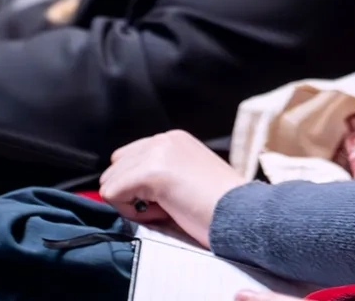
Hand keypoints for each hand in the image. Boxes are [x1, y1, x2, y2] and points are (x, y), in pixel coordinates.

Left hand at [99, 130, 247, 245]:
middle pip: (116, 166)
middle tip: (162, 205)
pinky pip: (112, 193)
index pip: (129, 157)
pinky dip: (129, 210)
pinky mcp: (151, 171)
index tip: (166, 198)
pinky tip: (159, 212)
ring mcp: (157, 153)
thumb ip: (160, 173)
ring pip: (111, 180)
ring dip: (130, 201)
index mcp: (174, 140)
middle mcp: (164, 139)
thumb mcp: (188, 177)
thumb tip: (128, 188)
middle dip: (130, 190)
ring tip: (163, 209)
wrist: (243, 214)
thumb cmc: (221, 207)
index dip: (138, 184)